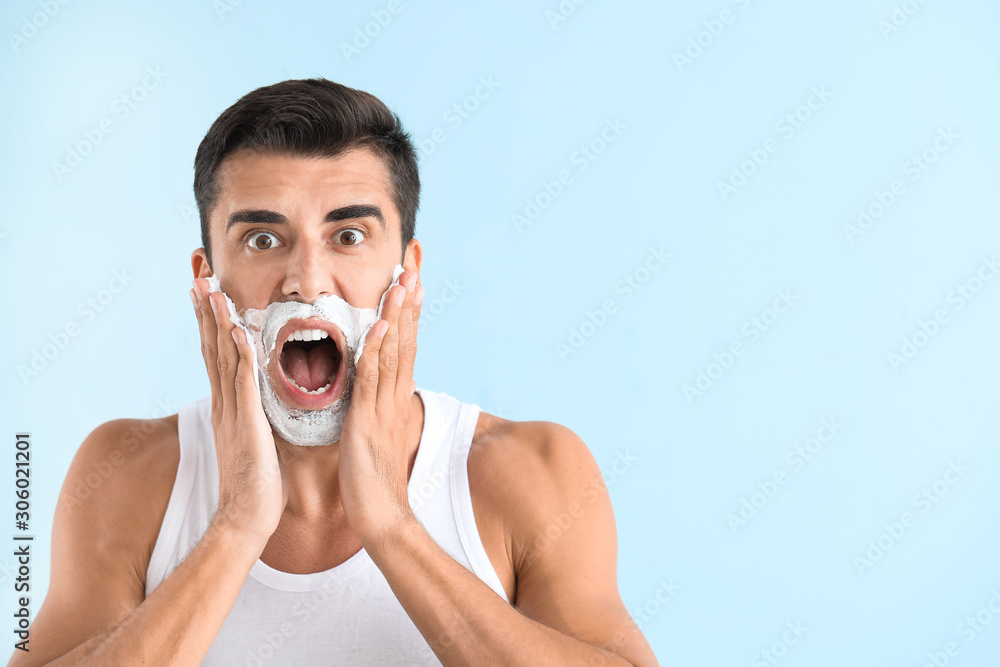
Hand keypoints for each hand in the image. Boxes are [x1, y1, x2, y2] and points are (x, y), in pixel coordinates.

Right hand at [191, 279, 286, 546]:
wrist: (247, 517)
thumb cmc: (256, 484)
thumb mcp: (253, 439)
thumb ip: (253, 416)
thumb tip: (258, 401)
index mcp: (227, 406)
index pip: (216, 355)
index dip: (210, 323)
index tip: (206, 294)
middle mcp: (224, 404)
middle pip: (211, 348)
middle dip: (205, 312)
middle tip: (199, 277)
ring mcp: (232, 413)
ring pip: (223, 358)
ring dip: (217, 323)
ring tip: (211, 290)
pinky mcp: (246, 424)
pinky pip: (243, 383)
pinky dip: (239, 355)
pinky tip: (238, 332)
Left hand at [338, 270, 422, 546]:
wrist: (379, 516)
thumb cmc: (372, 479)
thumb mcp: (374, 432)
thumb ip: (375, 406)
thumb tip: (372, 386)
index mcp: (393, 397)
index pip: (404, 344)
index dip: (407, 310)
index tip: (410, 277)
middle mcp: (394, 397)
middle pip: (405, 339)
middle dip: (408, 300)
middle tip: (413, 264)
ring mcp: (383, 408)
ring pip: (393, 353)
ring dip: (396, 316)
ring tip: (401, 282)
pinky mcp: (368, 421)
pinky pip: (372, 381)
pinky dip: (376, 352)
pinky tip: (378, 327)